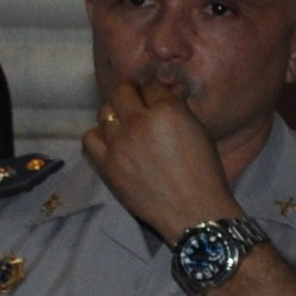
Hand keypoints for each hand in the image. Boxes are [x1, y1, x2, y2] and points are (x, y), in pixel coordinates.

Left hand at [83, 78, 237, 240]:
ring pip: (103, 112)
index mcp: (167, 111)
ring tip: (123, 122)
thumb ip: (179, 110)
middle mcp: (139, 122)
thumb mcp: (200, 133)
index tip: (154, 94)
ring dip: (114, 113)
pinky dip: (99, 136)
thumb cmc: (205, 173)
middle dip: (130, 93)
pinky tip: (111, 141)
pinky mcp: (106, 164)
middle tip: (136, 101)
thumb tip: (167, 94)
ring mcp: (118, 144)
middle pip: (121, 92)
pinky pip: (90, 138)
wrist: (193, 211)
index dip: (153, 88)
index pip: (150, 85)